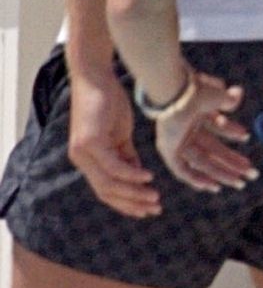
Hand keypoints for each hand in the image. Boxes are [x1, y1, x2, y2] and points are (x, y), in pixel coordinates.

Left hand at [67, 65, 160, 216]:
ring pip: (110, 183)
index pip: (105, 190)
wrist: (96, 77)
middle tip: (155, 209)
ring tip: (155, 197)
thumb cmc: (108, 101)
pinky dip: (131, 175)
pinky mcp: (90, 142)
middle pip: (107, 192)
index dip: (126, 203)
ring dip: (134, 193)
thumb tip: (139, 176)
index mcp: (88, 159)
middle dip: (132, 203)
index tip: (147, 210)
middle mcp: (81, 159)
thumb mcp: (120, 134)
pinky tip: (148, 177)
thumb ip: (127, 156)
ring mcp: (84, 152)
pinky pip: (113, 166)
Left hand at [153, 71, 257, 192]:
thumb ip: (227, 98)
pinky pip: (182, 170)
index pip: (216, 127)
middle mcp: (185, 129)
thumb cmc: (193, 88)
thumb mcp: (215, 95)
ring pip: (202, 163)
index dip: (232, 132)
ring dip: (222, 173)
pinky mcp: (168, 150)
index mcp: (196, 113)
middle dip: (233, 163)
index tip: (246, 136)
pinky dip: (197, 179)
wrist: (175, 92)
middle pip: (212, 151)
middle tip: (252, 173)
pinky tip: (214, 187)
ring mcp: (176, 141)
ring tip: (241, 182)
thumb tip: (239, 93)